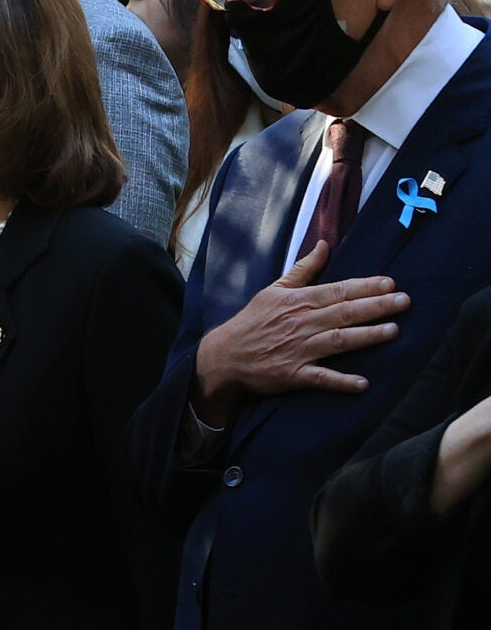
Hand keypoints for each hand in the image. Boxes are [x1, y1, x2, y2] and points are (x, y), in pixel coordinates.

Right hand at [192, 241, 405, 423]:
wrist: (224, 355)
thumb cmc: (253, 320)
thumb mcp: (274, 289)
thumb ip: (303, 269)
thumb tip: (324, 245)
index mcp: (297, 301)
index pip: (337, 291)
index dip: (365, 287)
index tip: (390, 283)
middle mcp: (300, 324)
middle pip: (343, 313)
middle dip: (375, 307)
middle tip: (405, 301)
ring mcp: (298, 350)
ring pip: (337, 341)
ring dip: (365, 336)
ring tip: (393, 331)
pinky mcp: (293, 374)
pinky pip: (321, 378)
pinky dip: (341, 381)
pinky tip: (363, 384)